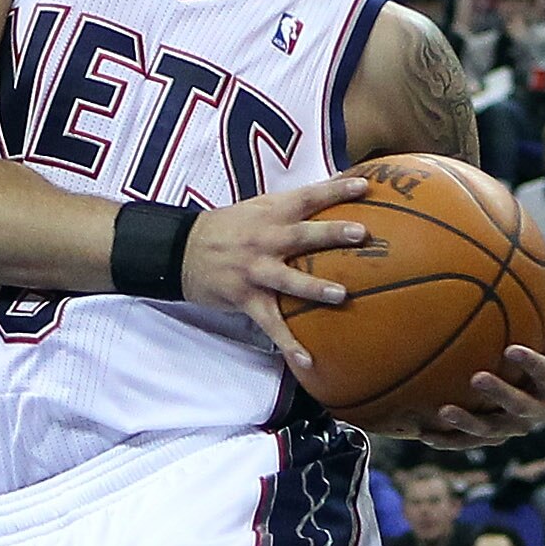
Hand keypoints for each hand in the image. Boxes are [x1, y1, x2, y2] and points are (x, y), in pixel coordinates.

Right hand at [182, 175, 368, 370]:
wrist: (181, 250)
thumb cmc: (228, 228)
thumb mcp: (259, 207)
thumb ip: (295, 203)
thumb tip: (338, 185)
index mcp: (271, 213)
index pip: (307, 196)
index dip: (335, 190)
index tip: (362, 185)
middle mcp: (264, 240)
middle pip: (302, 235)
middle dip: (331, 234)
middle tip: (360, 233)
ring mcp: (255, 270)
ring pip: (288, 279)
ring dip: (315, 287)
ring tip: (340, 295)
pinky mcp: (246, 298)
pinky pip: (270, 324)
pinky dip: (288, 343)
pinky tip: (307, 360)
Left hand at [409, 269, 544, 448]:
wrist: (521, 380)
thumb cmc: (540, 343)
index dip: (534, 366)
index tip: (512, 349)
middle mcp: (537, 410)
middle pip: (522, 408)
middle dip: (501, 395)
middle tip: (477, 377)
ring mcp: (512, 427)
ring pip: (492, 430)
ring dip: (469, 423)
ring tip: (444, 409)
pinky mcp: (488, 438)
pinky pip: (467, 442)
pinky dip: (447, 440)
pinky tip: (423, 434)